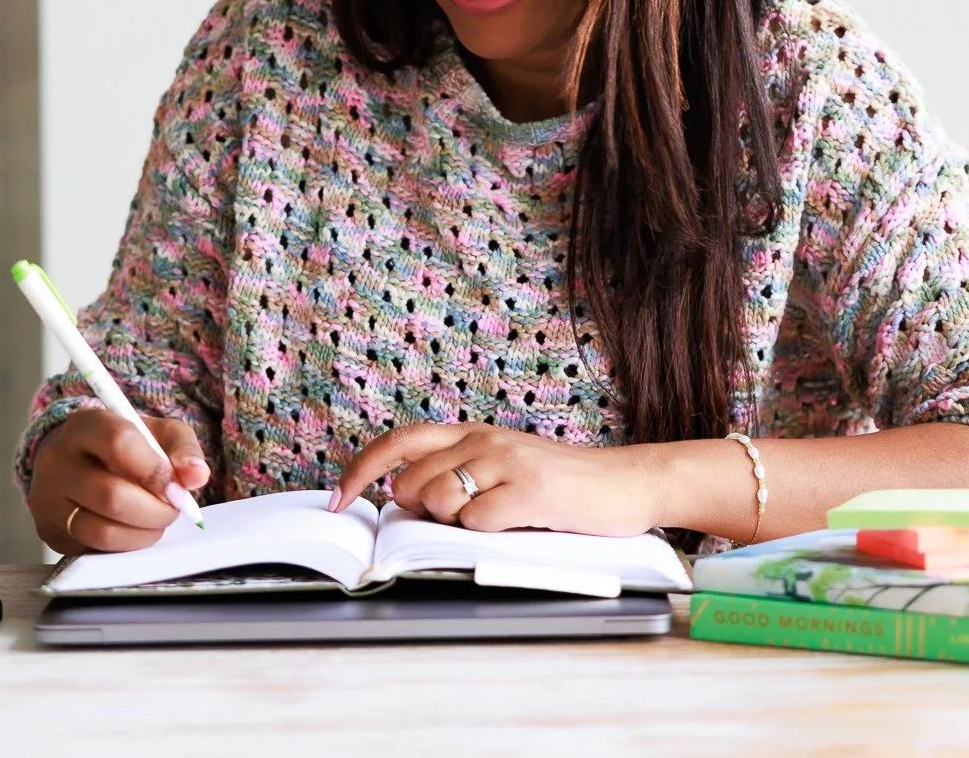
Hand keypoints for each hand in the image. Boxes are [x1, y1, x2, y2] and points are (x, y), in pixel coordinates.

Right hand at [26, 405, 211, 553]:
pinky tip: (135, 532)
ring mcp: (48, 500)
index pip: (119, 443)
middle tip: (172, 510)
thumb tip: (197, 476)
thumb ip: (182, 448)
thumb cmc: (123, 445)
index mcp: (84, 425)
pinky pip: (92, 549)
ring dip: (142, 534)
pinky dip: (125, 546)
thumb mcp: (156, 433)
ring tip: (156, 521)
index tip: (178, 489)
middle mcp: (57, 461)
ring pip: (101, 530)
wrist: (77, 460)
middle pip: (112, 495)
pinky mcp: (50, 531)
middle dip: (155, 511)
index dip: (156, 471)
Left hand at [332, 423, 660, 536]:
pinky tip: (518, 526)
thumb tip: (403, 501)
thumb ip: (459, 477)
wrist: (630, 482)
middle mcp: (485, 440)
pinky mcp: (531, 490)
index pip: (400, 442)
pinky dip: (487, 535)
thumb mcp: (505, 469)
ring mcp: (508, 462)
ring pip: (440, 499)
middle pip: (412, 480)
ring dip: (455, 523)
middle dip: (419, 513)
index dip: (361, 469)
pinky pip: (479, 522)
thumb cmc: (565, 485)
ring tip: (497, 520)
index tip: (339, 499)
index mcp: (474, 434)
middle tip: (456, 522)